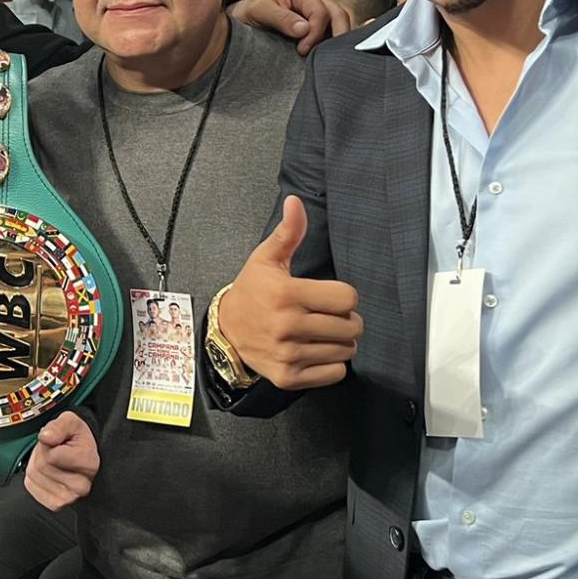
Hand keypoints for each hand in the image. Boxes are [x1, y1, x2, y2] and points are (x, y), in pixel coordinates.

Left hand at [25, 411, 99, 509]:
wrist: (80, 452)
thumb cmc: (75, 436)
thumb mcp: (69, 421)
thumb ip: (58, 426)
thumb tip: (45, 437)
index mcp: (88, 464)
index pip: (50, 456)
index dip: (47, 443)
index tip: (58, 442)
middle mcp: (81, 486)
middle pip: (41, 467)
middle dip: (41, 453)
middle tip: (53, 450)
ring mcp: (68, 498)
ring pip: (34, 476)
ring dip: (36, 463)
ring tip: (51, 459)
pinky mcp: (55, 504)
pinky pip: (30, 485)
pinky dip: (34, 476)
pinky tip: (47, 472)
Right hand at [216, 197, 362, 388]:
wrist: (226, 330)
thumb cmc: (251, 292)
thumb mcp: (266, 259)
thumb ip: (289, 232)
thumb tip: (295, 203)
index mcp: (287, 295)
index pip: (347, 299)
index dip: (343, 296)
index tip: (329, 296)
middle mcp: (288, 326)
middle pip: (351, 326)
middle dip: (345, 320)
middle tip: (327, 315)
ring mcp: (288, 354)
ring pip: (346, 351)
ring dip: (339, 342)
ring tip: (320, 333)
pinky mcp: (289, 376)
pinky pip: (335, 373)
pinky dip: (331, 365)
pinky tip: (315, 351)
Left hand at [230, 0, 352, 55]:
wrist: (244, 20)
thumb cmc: (251, 12)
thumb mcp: (259, 11)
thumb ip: (281, 18)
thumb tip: (303, 29)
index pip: (321, 12)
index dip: (315, 32)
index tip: (303, 49)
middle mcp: (315, 0)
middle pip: (339, 15)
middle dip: (335, 35)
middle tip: (321, 55)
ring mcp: (319, 13)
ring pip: (341, 24)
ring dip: (336, 40)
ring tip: (323, 55)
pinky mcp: (320, 27)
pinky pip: (335, 34)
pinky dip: (333, 44)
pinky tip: (325, 54)